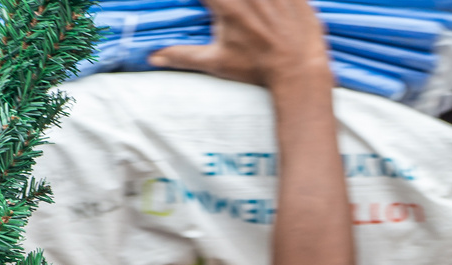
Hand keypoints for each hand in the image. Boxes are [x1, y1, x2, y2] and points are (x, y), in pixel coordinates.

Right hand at [149, 0, 330, 88]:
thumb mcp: (216, 63)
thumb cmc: (256, 68)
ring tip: (247, 11)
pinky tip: (265, 6)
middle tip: (224, 10)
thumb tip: (153, 57)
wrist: (298, 70)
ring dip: (249, 2)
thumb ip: (183, 56)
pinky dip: (275, 0)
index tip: (204, 5)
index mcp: (226, 5)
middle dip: (222, 2)